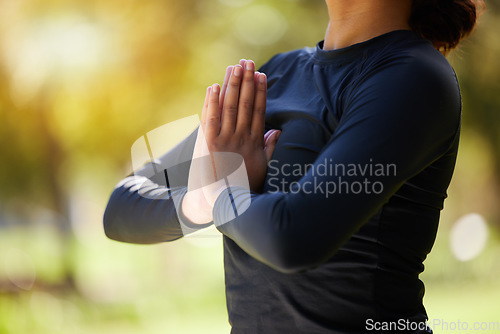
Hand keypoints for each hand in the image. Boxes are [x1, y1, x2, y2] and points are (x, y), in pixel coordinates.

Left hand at [201, 60, 279, 196]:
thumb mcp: (262, 167)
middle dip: (247, 81)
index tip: (261, 74)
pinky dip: (212, 102)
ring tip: (234, 66)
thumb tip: (277, 129)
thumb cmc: (243, 185)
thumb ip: (270, 147)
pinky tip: (214, 86)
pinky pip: (210, 118)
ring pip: (230, 106)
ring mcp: (224, 140)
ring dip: (232, 85)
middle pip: (245, 103)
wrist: (222, 203)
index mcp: (254, 142)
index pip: (258, 110)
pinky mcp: (208, 143)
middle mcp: (241, 138)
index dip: (260, 91)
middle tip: (248, 61)